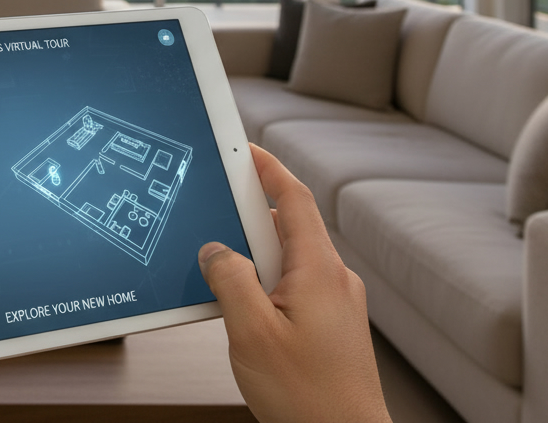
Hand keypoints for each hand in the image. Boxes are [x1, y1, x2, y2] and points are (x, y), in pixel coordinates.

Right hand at [199, 144, 390, 422]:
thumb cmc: (307, 396)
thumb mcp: (250, 333)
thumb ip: (230, 281)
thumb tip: (216, 250)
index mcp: (318, 270)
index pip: (293, 199)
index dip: (267, 169)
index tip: (243, 150)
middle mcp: (333, 280)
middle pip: (286, 227)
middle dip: (245, 218)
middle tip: (211, 213)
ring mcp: (336, 303)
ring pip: (287, 261)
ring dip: (253, 259)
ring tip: (219, 275)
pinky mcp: (332, 326)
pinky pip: (293, 287)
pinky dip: (264, 285)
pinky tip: (242, 309)